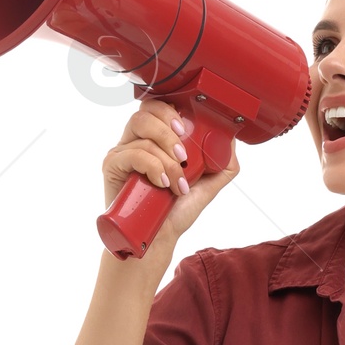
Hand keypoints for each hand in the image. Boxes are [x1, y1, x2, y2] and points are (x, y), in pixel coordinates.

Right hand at [101, 99, 238, 249]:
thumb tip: (231, 138)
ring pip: (141, 129)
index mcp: (155, 138)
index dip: (172, 110)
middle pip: (147, 112)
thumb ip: (221, 163)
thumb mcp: (207, 184)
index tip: (187, 127)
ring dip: (165, 154)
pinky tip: (162, 183)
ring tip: (176, 179)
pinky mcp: (112, 165)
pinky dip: (152, 166)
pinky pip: (131, 153)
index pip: (158, 107)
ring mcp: (122, 151)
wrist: (159, 238)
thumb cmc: (176, 211)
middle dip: (170, 129)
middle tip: (184, 155)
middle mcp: (136, 140)